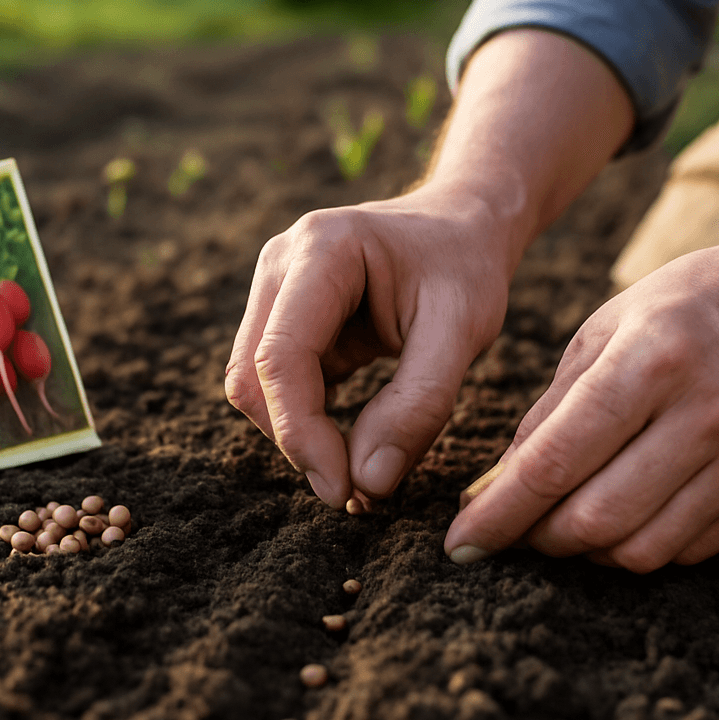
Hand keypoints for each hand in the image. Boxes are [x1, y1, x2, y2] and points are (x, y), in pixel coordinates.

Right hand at [225, 186, 510, 508]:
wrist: (462, 227)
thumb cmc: (465, 268)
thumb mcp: (464, 330)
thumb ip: (419, 405)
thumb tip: (367, 482)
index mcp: (321, 250)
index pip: (281, 356)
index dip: (300, 432)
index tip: (343, 488)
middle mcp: (281, 264)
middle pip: (253, 377)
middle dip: (296, 439)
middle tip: (355, 491)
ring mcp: (277, 289)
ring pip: (256, 385)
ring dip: (298, 434)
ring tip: (361, 471)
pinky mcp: (286, 317)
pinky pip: (278, 383)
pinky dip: (307, 421)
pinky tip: (352, 446)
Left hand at [444, 227, 718, 571]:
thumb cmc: (685, 303)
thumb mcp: (603, 327)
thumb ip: (550, 408)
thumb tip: (498, 483)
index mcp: (650, 362)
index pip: (555, 462)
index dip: (498, 513)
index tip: (460, 543)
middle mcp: (707, 415)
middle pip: (596, 519)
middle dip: (536, 538)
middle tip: (511, 528)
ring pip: (641, 550)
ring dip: (585, 551)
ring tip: (561, 520)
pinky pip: (687, 550)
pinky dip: (637, 546)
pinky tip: (619, 514)